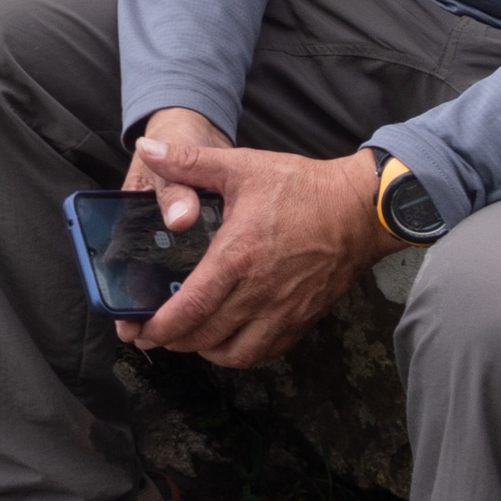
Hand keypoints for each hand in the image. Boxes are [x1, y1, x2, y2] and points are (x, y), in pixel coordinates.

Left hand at [115, 133, 394, 368]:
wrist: (360, 209)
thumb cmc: (302, 187)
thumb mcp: (242, 166)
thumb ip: (189, 162)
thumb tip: (146, 147)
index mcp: (239, 256)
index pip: (191, 307)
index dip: (161, 326)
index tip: (140, 330)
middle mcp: (260, 291)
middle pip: (206, 337)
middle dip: (173, 341)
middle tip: (153, 334)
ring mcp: (284, 311)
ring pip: (235, 353)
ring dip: (204, 350)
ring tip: (188, 337)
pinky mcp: (303, 318)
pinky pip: (265, 352)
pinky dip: (239, 353)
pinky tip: (226, 339)